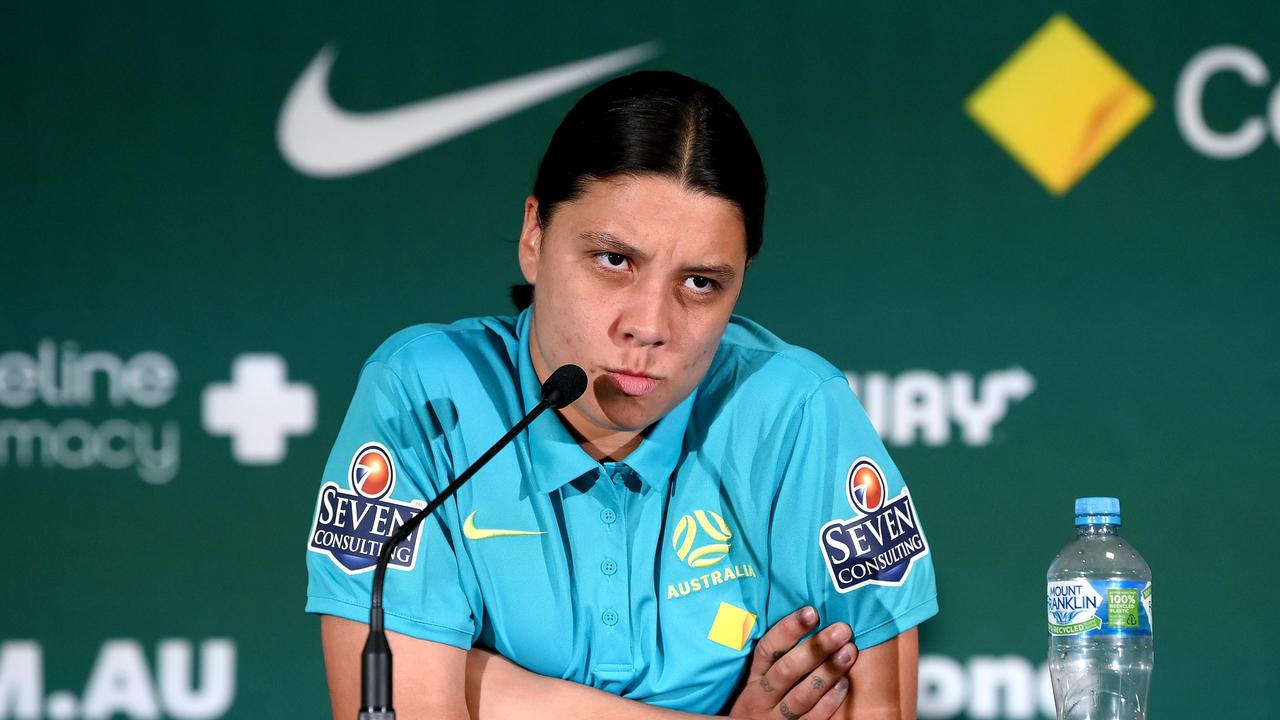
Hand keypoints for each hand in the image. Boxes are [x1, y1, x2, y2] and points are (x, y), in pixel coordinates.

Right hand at [727, 607, 857, 719]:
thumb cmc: (757, 701)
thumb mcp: (756, 678)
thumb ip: (775, 657)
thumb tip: (806, 619)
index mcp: (752, 676)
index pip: (768, 649)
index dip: (788, 629)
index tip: (811, 612)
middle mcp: (761, 696)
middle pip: (787, 670)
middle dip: (816, 648)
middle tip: (841, 630)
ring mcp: (775, 717)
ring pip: (801, 695)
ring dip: (826, 672)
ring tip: (849, 652)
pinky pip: (812, 718)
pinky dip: (828, 702)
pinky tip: (844, 684)